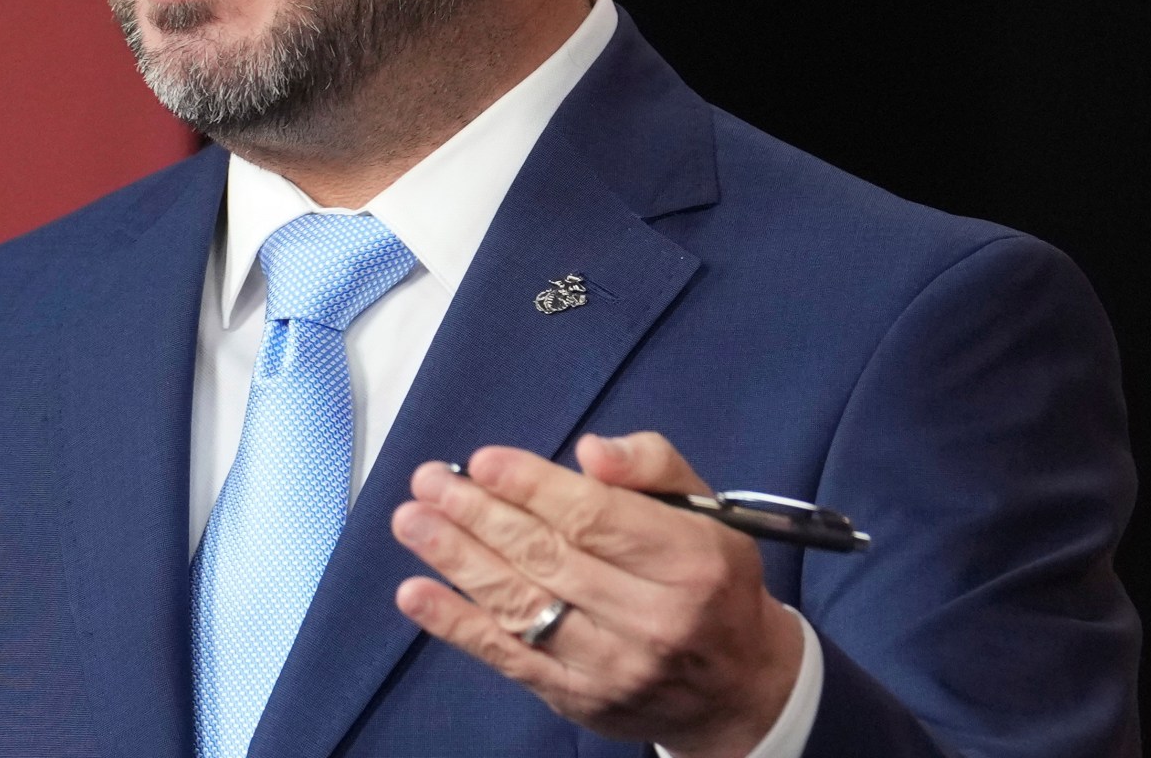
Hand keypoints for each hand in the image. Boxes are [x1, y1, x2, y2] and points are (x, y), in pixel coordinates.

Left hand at [389, 433, 803, 757]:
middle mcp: (655, 618)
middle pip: (549, 557)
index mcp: (691, 561)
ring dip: (456, 560)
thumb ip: (651, 466)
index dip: (532, 487)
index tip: (482, 461)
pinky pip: (509, 657)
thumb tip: (592, 451)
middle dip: (478, 515)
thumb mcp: (704, 510)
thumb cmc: (709, 578)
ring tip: (412, 522)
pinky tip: (415, 593)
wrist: (739, 688)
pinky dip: (456, 625)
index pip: (596, 518)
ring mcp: (614, 666)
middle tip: (429, 481)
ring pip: (521, 605)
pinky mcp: (579, 699)